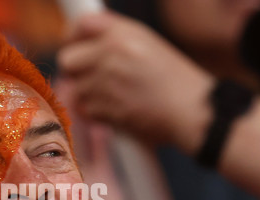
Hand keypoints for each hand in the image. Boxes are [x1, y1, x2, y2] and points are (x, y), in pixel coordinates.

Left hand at [57, 12, 213, 151]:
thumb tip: (81, 42)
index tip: (74, 47)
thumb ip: (115, 39)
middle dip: (75, 71)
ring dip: (90, 96)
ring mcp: (106, 80)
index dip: (72, 37)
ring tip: (117, 98)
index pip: (82, 25)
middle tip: (90, 79)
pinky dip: (97, 114)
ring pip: (75, 88)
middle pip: (67, 59)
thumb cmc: (174, 81)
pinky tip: (119, 111)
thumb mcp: (148, 45)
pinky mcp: (104, 107)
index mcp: (124, 32)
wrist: (192, 111)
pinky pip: (84, 109)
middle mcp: (112, 52)